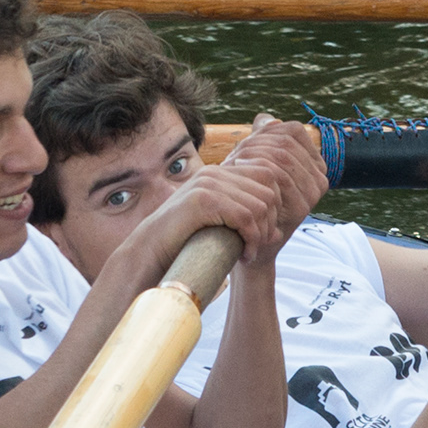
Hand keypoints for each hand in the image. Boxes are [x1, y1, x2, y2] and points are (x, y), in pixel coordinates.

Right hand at [151, 149, 302, 269]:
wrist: (149, 251)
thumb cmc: (184, 242)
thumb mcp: (218, 225)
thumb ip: (243, 219)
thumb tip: (277, 231)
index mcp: (218, 172)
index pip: (267, 175)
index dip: (273, 206)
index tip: (263, 233)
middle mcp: (214, 173)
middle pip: (268, 189)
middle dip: (270, 221)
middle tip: (258, 245)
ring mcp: (208, 184)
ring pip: (259, 205)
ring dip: (261, 234)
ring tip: (249, 252)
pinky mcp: (203, 200)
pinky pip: (245, 217)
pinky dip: (251, 239)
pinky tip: (244, 255)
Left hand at [220, 119, 327, 226]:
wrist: (247, 241)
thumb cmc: (250, 198)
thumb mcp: (257, 165)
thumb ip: (263, 141)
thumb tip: (265, 119)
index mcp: (315, 164)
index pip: (293, 131)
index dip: (267, 130)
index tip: (247, 142)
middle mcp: (320, 178)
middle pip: (285, 143)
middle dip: (256, 143)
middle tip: (236, 153)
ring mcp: (313, 194)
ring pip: (281, 157)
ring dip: (252, 156)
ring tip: (234, 163)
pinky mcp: (300, 208)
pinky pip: (277, 177)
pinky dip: (254, 170)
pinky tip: (237, 173)